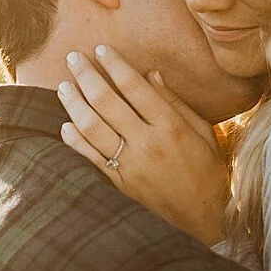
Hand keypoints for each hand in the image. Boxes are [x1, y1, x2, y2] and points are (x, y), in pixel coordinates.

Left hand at [58, 45, 231, 245]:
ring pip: (92, 127)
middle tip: (73, 58)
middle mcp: (148, 143)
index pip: (135, 86)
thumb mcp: (202, 132)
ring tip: (63, 86)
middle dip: (87, 75)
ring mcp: (131, 165)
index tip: (100, 49)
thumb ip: (175, 102)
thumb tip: (150, 74)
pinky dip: (74, 141)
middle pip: (107, 101)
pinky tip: (65, 126)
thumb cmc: (207, 172)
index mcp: (171, 125)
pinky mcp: (120, 185)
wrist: (205, 221)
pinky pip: (90, 159)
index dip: (115, 64)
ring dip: (73, 104)